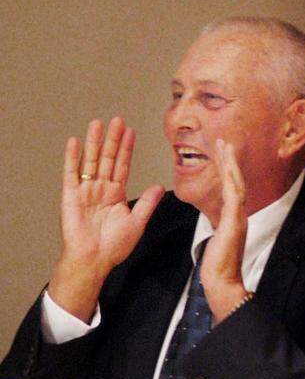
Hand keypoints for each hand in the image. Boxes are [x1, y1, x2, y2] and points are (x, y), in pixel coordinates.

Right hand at [48, 118, 163, 321]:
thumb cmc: (114, 246)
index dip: (127, 149)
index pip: (123, 165)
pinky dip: (73, 157)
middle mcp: (101, 188)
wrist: (94, 259)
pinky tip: (75, 142)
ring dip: (95, 142)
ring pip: (92, 161)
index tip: (131, 132)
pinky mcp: (71, 196)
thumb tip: (159, 186)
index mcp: (116, 194)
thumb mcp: (137, 222)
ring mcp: (86, 190)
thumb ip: (147, 203)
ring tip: (98, 123)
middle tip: (118, 119)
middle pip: (108, 158)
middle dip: (113, 139)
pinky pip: (72, 173)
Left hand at [200, 140, 250, 321]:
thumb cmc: (218, 267)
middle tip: (225, 141)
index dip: (227, 170)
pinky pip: (234, 196)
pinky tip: (229, 167)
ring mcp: (239, 217)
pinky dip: (232, 180)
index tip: (223, 154)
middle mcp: (239, 214)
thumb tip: (217, 224)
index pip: (231, 188)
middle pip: (236, 181)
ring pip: (236, 184)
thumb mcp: (217, 241)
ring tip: (226, 146)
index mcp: (233, 217)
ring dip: (231, 164)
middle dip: (230, 160)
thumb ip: (220, 229)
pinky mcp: (235, 222)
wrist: (223, 282)